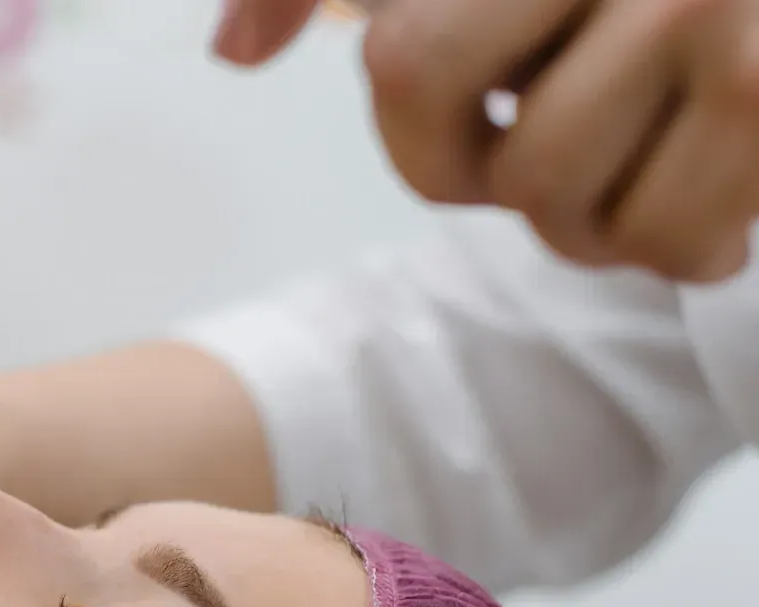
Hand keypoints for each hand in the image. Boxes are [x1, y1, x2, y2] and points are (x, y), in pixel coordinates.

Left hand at [213, 0, 758, 281]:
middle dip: (520, 190)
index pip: (408, 69)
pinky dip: (684, 246)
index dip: (428, 142)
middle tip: (575, 140)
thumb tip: (234, 53)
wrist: (741, 10)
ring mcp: (712, 12)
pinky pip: (680, 239)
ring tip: (644, 153)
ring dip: (597, 226)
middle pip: (503, 166)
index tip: (484, 123)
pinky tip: (712, 177)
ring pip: (575, 211)